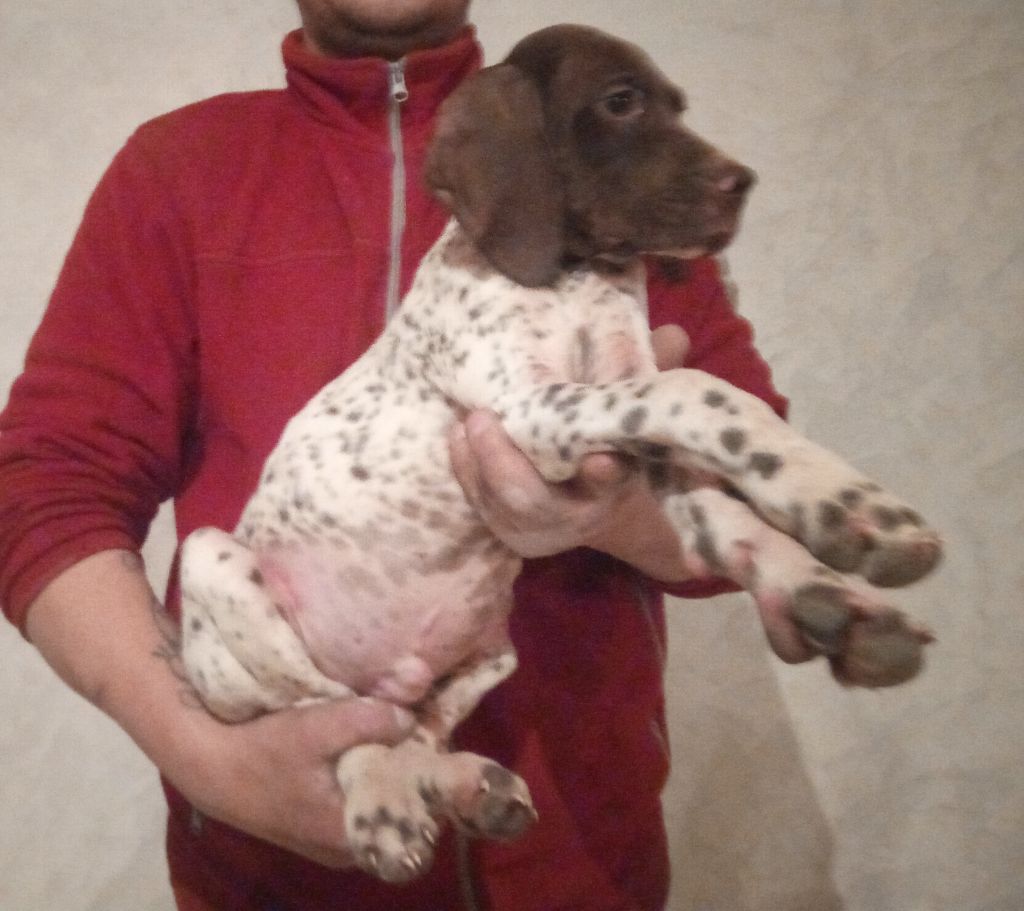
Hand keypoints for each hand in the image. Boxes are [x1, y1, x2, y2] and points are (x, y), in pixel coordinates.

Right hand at [25, 549, 414, 870]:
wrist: (209, 764)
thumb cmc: (261, 752)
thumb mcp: (314, 729)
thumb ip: (366, 722)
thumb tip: (411, 716)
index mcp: (349, 837)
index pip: (414, 824)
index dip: (431, 787)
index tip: (441, 748)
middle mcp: (346, 850)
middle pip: (401, 815)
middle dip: (414, 775)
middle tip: (427, 731)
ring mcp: (333, 841)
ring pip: (382, 808)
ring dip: (393, 773)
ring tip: (407, 733)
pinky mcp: (321, 825)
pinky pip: (364, 803)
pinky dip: (373, 776)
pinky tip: (379, 744)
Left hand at [447, 326, 690, 579]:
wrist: (588, 506)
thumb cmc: (610, 448)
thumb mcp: (629, 420)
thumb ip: (645, 381)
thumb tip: (673, 335)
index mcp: (614, 489)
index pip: (610, 482)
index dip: (604, 474)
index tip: (599, 460)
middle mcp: (575, 515)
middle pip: (534, 503)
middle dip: (505, 464)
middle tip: (483, 419)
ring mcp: (535, 527)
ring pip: (499, 504)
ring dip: (478, 463)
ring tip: (467, 422)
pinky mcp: (503, 526)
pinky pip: (478, 502)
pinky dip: (465, 469)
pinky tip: (458, 436)